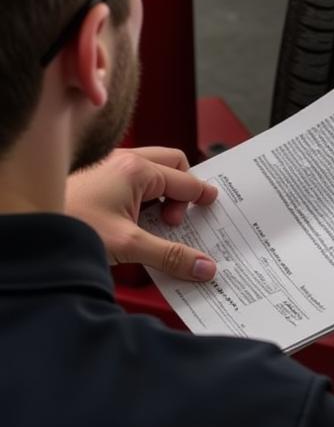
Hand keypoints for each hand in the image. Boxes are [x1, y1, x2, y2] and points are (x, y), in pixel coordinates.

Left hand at [65, 147, 218, 280]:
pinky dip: (143, 194)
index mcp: (137, 169)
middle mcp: (125, 160)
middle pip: (172, 164)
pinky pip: (133, 177)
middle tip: (178, 220)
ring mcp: (109, 165)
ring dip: (161, 192)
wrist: (29, 228)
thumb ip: (171, 255)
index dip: (201, 197)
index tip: (212, 207)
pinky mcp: (97, 176)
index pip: (185, 181)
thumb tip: (204, 267)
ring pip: (152, 169)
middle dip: (181, 190)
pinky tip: (134, 220)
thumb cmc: (71, 227)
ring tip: (155, 223)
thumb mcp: (128, 246)